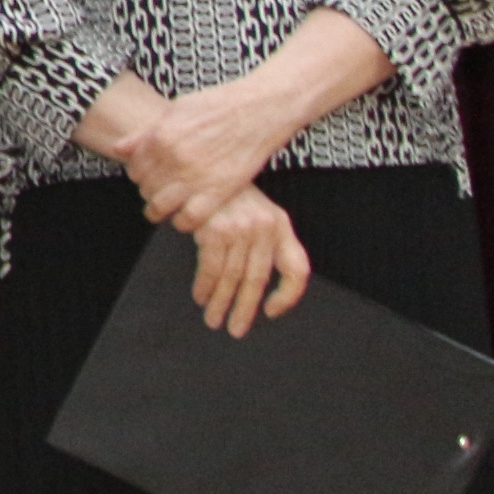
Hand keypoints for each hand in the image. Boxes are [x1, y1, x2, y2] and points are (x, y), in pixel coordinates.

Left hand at [109, 77, 296, 228]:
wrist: (258, 110)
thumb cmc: (218, 105)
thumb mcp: (176, 110)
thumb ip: (146, 133)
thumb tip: (120, 149)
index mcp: (160, 136)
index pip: (134, 168)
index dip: (138, 175)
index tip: (146, 178)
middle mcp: (174, 158)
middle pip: (145, 188)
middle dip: (148, 192)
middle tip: (156, 193)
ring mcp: (196, 176)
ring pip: (161, 206)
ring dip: (159, 210)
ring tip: (164, 208)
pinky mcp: (219, 190)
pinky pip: (190, 218)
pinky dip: (183, 222)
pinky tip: (185, 217)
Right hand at [182, 183, 310, 337]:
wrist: (196, 164)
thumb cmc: (222, 193)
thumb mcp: (252, 211)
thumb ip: (261, 241)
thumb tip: (255, 283)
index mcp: (279, 225)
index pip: (296, 268)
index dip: (288, 296)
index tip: (271, 311)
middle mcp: (265, 228)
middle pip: (258, 280)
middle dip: (244, 309)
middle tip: (235, 329)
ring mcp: (241, 228)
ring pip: (232, 277)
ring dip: (220, 302)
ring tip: (213, 319)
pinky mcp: (216, 229)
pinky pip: (211, 268)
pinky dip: (205, 286)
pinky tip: (201, 296)